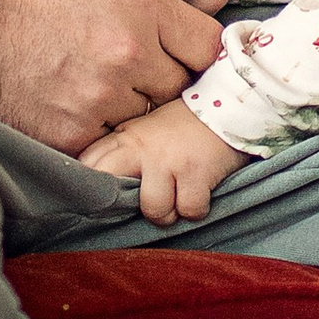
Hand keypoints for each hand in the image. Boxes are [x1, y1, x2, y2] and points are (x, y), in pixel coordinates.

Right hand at [0, 0, 223, 150]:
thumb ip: (145, 4)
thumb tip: (180, 32)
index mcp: (139, 3)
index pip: (206, 46)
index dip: (194, 55)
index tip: (181, 59)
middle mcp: (129, 51)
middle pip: (176, 89)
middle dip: (156, 84)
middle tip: (123, 75)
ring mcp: (100, 97)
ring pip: (140, 120)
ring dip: (121, 111)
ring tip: (82, 87)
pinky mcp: (68, 133)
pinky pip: (102, 142)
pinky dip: (88, 131)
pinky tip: (61, 105)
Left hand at [81, 96, 247, 223]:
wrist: (228, 104)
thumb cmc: (185, 124)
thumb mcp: (146, 128)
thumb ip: (123, 149)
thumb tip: (99, 180)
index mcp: (127, 137)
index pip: (90, 163)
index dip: (90, 185)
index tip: (97, 198)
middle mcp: (143, 148)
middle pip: (110, 188)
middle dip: (122, 206)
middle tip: (139, 205)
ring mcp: (168, 161)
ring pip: (153, 209)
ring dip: (169, 213)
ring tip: (178, 200)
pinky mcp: (195, 172)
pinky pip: (189, 210)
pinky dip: (197, 209)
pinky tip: (201, 194)